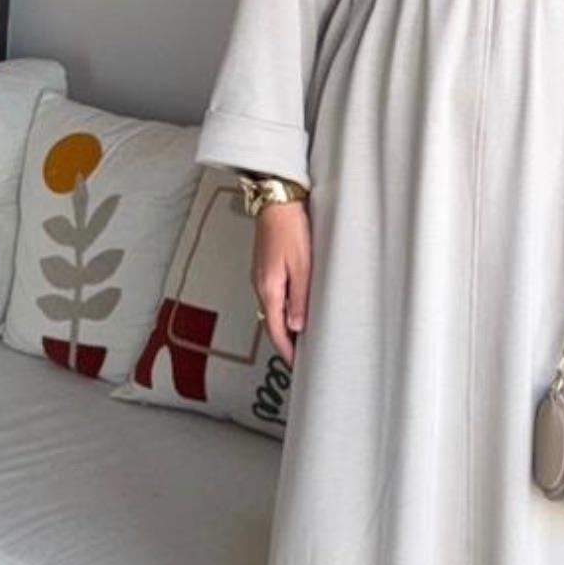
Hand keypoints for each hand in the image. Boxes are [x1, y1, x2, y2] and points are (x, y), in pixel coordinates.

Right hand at [252, 201, 311, 363]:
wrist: (276, 200)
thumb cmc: (290, 228)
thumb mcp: (302, 267)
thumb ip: (299, 299)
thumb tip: (296, 327)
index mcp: (268, 288)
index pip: (275, 330)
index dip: (286, 350)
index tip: (296, 364)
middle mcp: (260, 285)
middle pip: (270, 323)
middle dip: (284, 342)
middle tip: (299, 356)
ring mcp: (261, 276)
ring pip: (271, 310)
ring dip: (283, 326)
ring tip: (299, 337)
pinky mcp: (266, 268)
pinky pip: (273, 297)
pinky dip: (282, 310)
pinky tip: (294, 309)